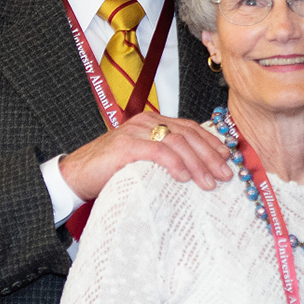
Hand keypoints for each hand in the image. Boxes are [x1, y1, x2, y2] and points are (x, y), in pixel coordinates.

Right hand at [58, 112, 232, 199]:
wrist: (76, 175)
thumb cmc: (111, 170)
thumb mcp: (144, 160)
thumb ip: (165, 157)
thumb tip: (196, 170)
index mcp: (153, 122)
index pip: (189, 127)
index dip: (210, 141)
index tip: (227, 156)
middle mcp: (146, 122)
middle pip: (187, 134)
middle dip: (210, 154)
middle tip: (225, 173)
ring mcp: (136, 131)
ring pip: (176, 142)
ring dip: (197, 163)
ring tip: (209, 181)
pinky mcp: (126, 145)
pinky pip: (157, 151)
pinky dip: (174, 163)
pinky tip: (185, 178)